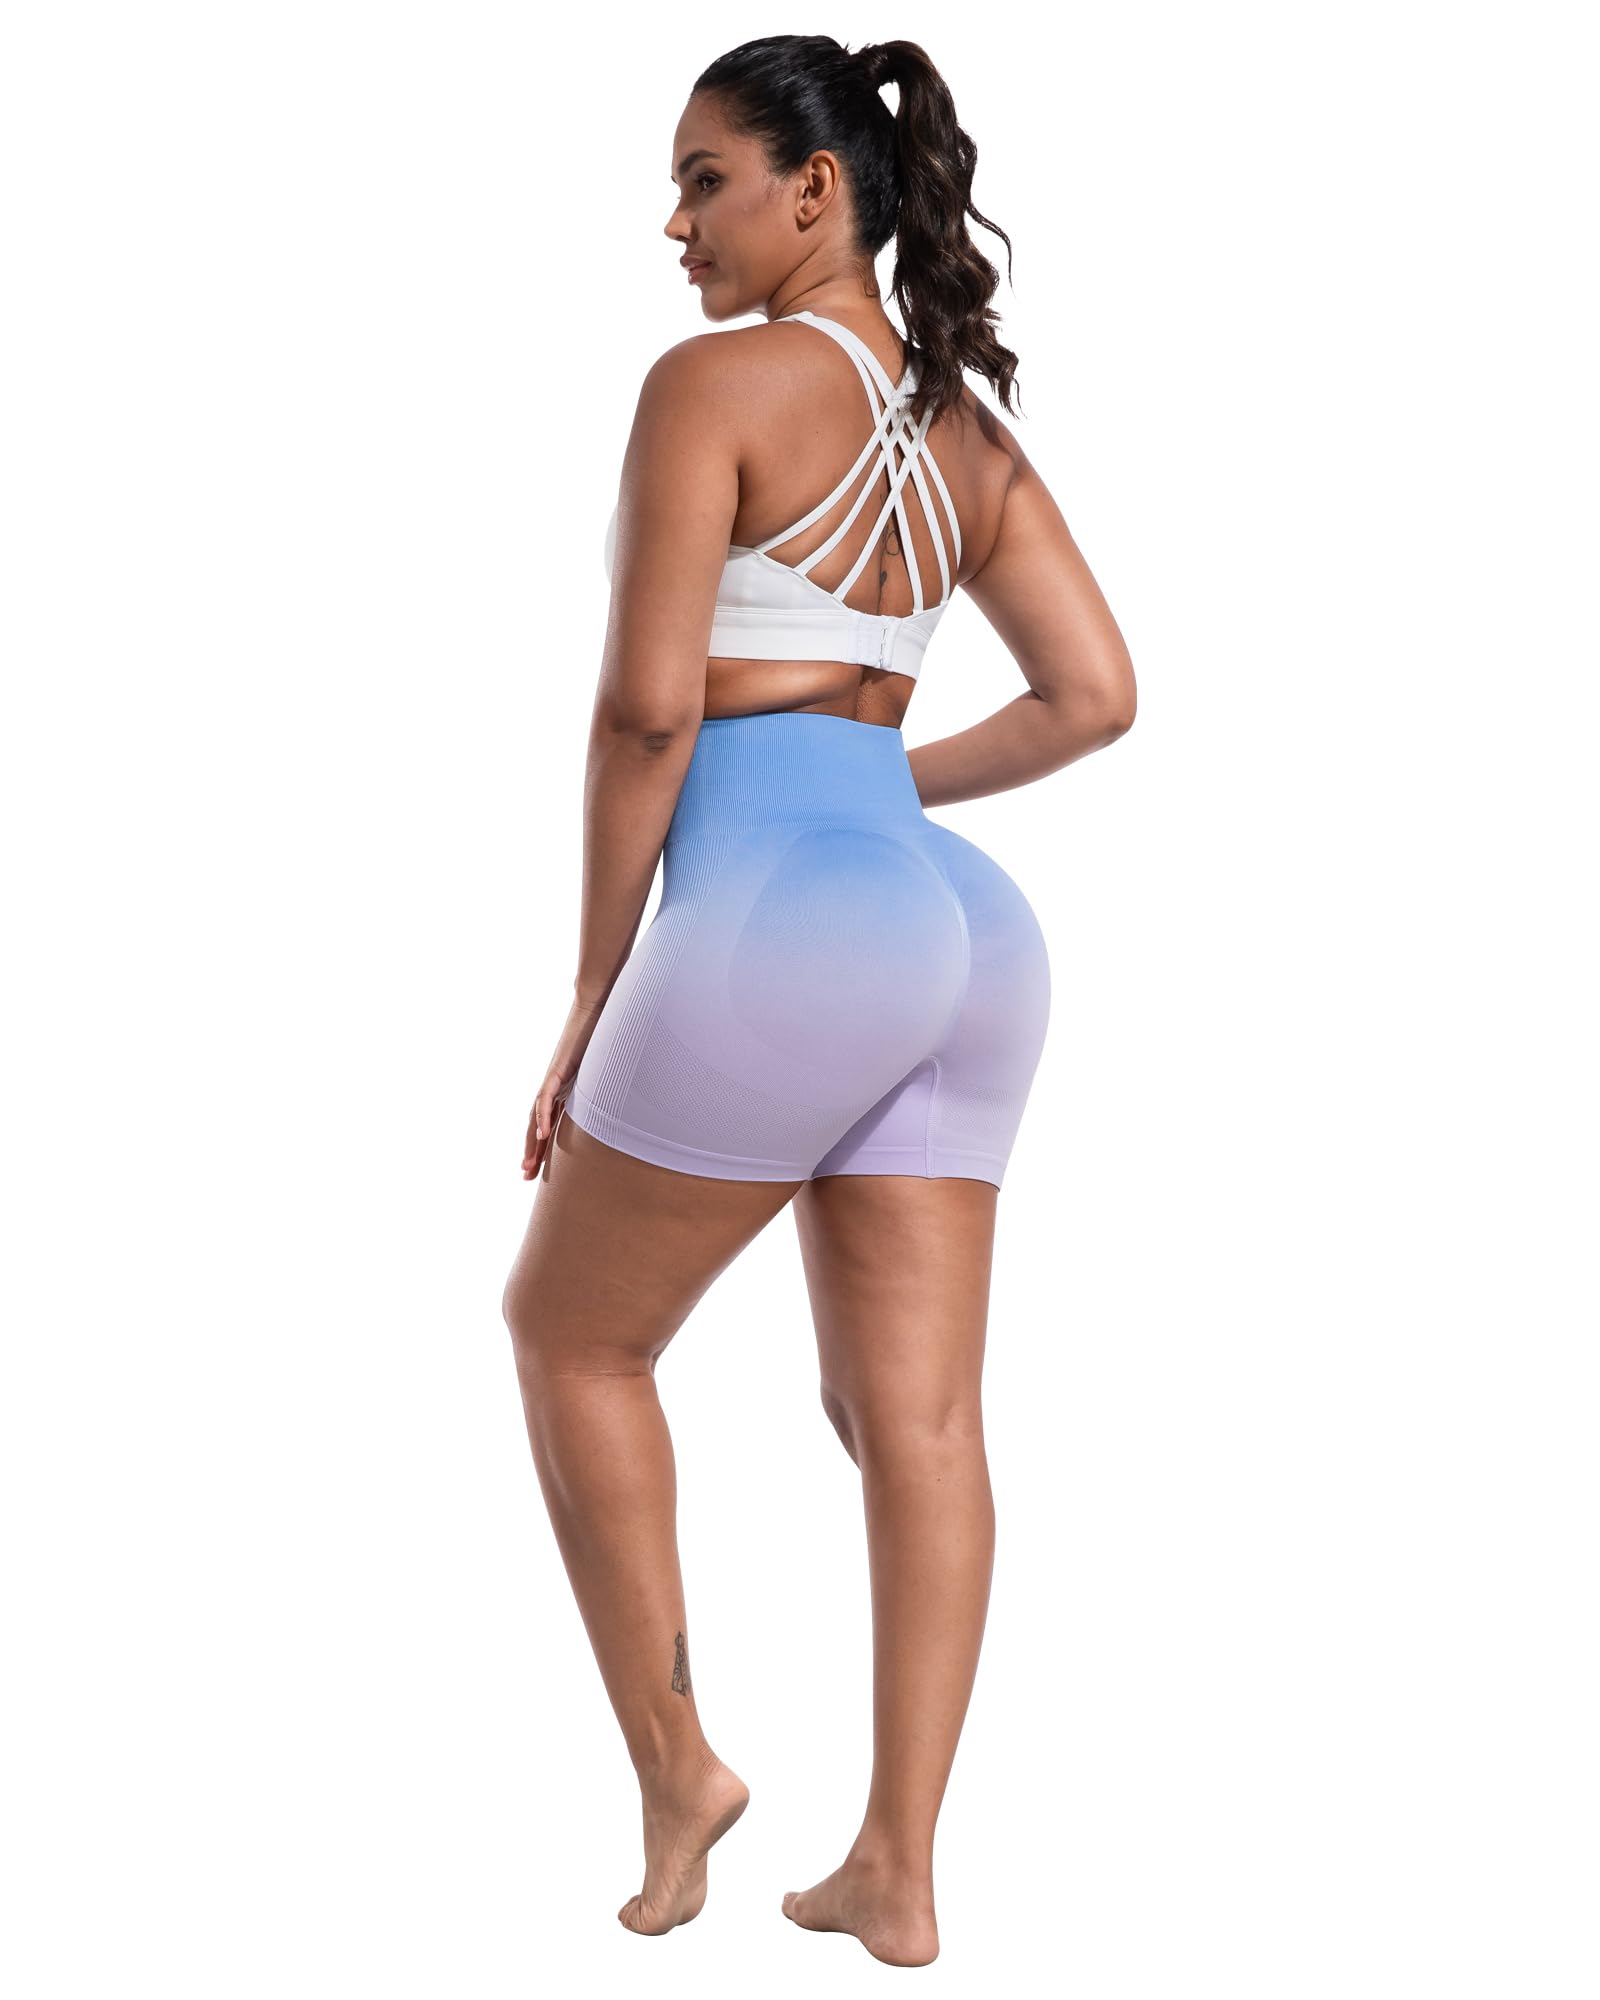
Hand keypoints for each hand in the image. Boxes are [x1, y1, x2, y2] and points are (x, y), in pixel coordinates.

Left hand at [522, 992, 607, 1181]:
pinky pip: (546, 1096)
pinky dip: (541, 1116)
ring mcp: (555, 1077)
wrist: (602, 1004)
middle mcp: (557, 1085)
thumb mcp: (614, 1072)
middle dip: (532, 1150)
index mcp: (569, 1088)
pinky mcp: (558, 1067)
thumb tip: (640, 1109)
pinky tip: (540, 1133)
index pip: (552, 1120)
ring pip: (535, 1115)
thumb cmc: (611, 1034)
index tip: (541, 1167)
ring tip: (527, 1164)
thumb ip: (618, 1089)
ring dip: (531, 1140)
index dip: (545, 1143)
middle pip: (538, 1123)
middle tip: (526, 1175)